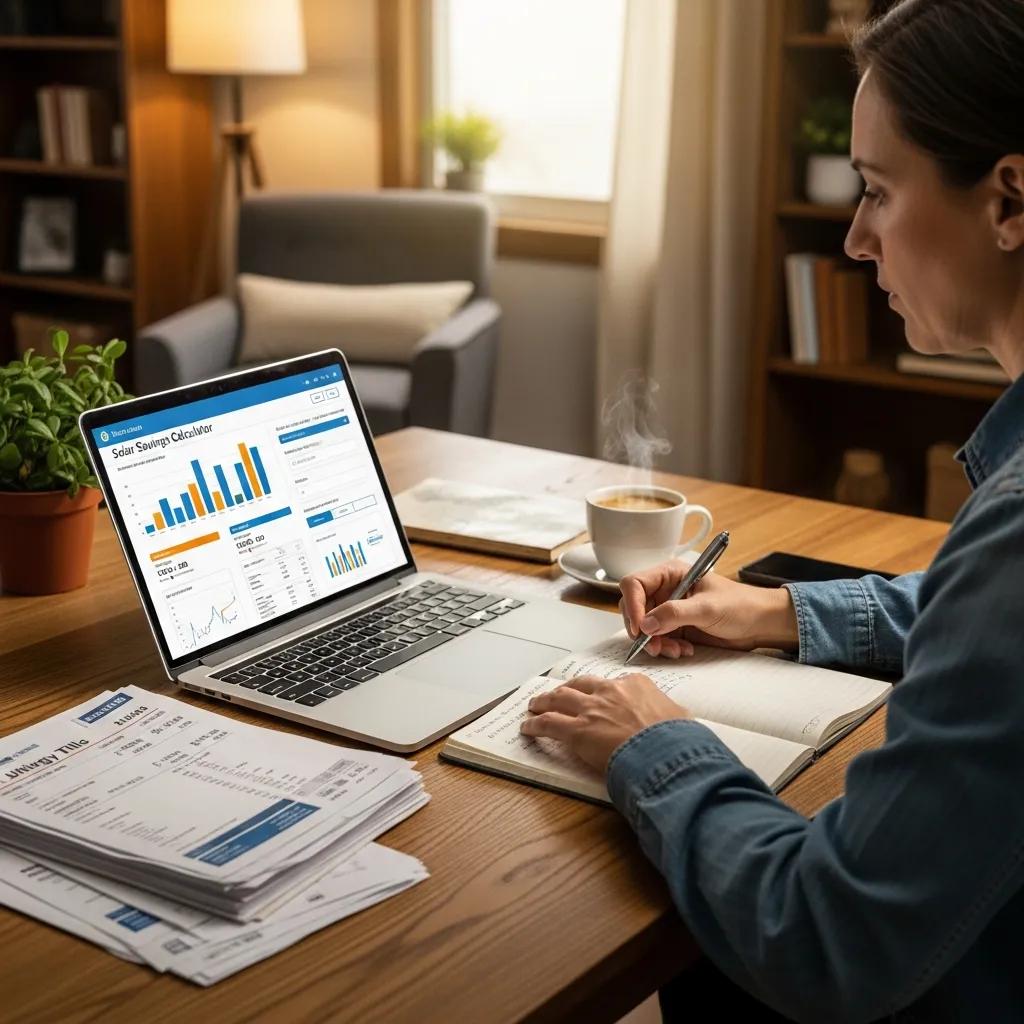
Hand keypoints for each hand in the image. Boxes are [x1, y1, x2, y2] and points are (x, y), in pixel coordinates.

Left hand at [520, 673, 690, 772]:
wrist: (666, 753)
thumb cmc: (677, 740)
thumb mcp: (681, 718)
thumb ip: (672, 714)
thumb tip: (679, 720)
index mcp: (635, 685)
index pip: (611, 684)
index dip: (599, 691)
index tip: (595, 696)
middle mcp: (610, 691)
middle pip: (580, 685)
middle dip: (566, 690)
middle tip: (557, 695)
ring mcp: (591, 709)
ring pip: (559, 698)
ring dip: (544, 701)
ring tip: (535, 705)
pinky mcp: (577, 730)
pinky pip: (548, 723)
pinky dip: (534, 724)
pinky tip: (527, 728)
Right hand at [618, 561, 798, 657]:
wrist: (760, 624)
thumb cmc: (741, 605)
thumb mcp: (707, 608)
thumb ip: (675, 614)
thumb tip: (646, 624)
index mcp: (670, 574)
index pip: (634, 584)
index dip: (632, 605)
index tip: (640, 628)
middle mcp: (665, 591)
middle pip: (634, 608)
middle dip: (642, 629)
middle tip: (654, 645)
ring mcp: (669, 610)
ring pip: (644, 628)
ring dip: (655, 643)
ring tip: (675, 650)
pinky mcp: (675, 628)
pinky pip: (657, 640)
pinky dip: (665, 648)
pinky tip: (684, 650)